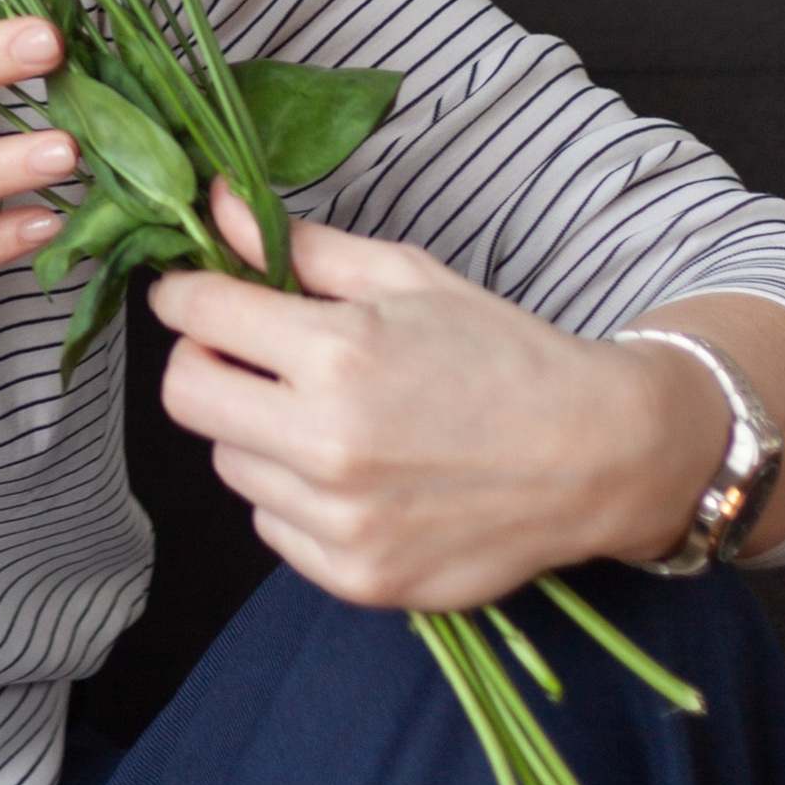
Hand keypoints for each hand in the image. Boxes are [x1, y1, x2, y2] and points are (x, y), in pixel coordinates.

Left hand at [146, 193, 728, 610]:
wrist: (598, 455)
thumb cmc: (502, 354)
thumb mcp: (406, 277)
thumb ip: (301, 248)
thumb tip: (211, 205)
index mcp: (338, 354)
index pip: (198, 315)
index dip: (186, 294)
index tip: (196, 293)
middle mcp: (328, 444)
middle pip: (187, 396)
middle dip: (204, 362)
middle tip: (246, 353)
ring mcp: (340, 521)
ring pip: (230, 464)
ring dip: (256, 432)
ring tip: (327, 416)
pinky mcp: (356, 578)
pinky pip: (273, 526)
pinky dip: (294, 498)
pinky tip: (355, 475)